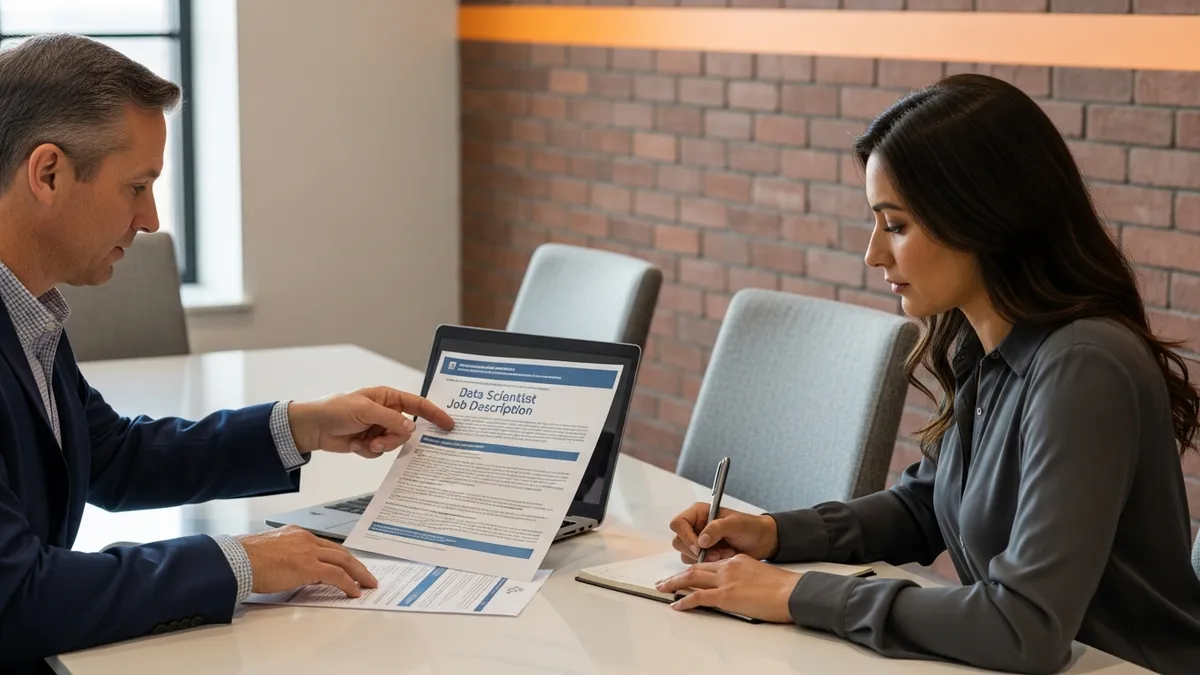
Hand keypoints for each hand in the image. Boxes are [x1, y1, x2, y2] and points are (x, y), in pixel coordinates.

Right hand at [237, 525, 376, 597]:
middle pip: (339, 551)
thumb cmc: (245, 559)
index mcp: (296, 534)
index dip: (339, 557)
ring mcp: (309, 551)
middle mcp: (306, 539)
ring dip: (358, 573)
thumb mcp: (270, 552)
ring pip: (343, 560)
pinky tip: (353, 591)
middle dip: (356, 564)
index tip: (347, 565)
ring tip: (367, 584)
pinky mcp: (308, 566)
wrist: (237, 560)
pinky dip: (348, 583)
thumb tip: (295, 571)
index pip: (325, 545)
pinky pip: (336, 574)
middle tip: (366, 575)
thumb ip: (286, 557)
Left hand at [287, 386, 453, 457]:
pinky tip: (355, 445)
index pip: (418, 405)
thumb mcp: (365, 410)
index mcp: (388, 398)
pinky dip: (368, 451)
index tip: (448, 425)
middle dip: (393, 438)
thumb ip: (391, 419)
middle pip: (405, 430)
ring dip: (379, 446)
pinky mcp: (369, 442)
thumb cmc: (335, 410)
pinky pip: (379, 452)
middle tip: (378, 440)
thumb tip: (411, 429)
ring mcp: (378, 428)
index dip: (434, 414)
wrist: (312, 427)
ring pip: (393, 443)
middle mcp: (386, 412)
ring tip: (364, 442)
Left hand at [654, 554, 798, 622]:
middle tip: (665, 581)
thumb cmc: (782, 587)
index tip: (685, 575)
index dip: (694, 569)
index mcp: (736, 561)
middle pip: (696, 569)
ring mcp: (725, 580)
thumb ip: (745, 577)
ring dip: (674, 584)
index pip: (709, 564)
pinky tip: (676, 605)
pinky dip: (685, 601)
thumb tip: (739, 589)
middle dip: (678, 576)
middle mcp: (728, 567)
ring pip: (692, 579)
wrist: (791, 591)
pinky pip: (698, 597)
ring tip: (662, 589)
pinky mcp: (726, 596)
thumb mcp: (760, 574)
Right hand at [669, 502, 779, 562]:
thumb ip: (717, 528)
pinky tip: (724, 557)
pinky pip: (697, 564)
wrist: (762, 541)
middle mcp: (695, 527)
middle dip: (696, 551)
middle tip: (716, 553)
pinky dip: (710, 564)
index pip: (678, 523)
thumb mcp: (735, 523)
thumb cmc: (750, 527)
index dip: (685, 536)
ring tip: (724, 554)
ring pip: (686, 555)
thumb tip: (701, 540)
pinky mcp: (704, 555)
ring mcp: (698, 542)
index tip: (699, 546)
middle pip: (679, 542)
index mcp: (698, 513)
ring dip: (705, 558)